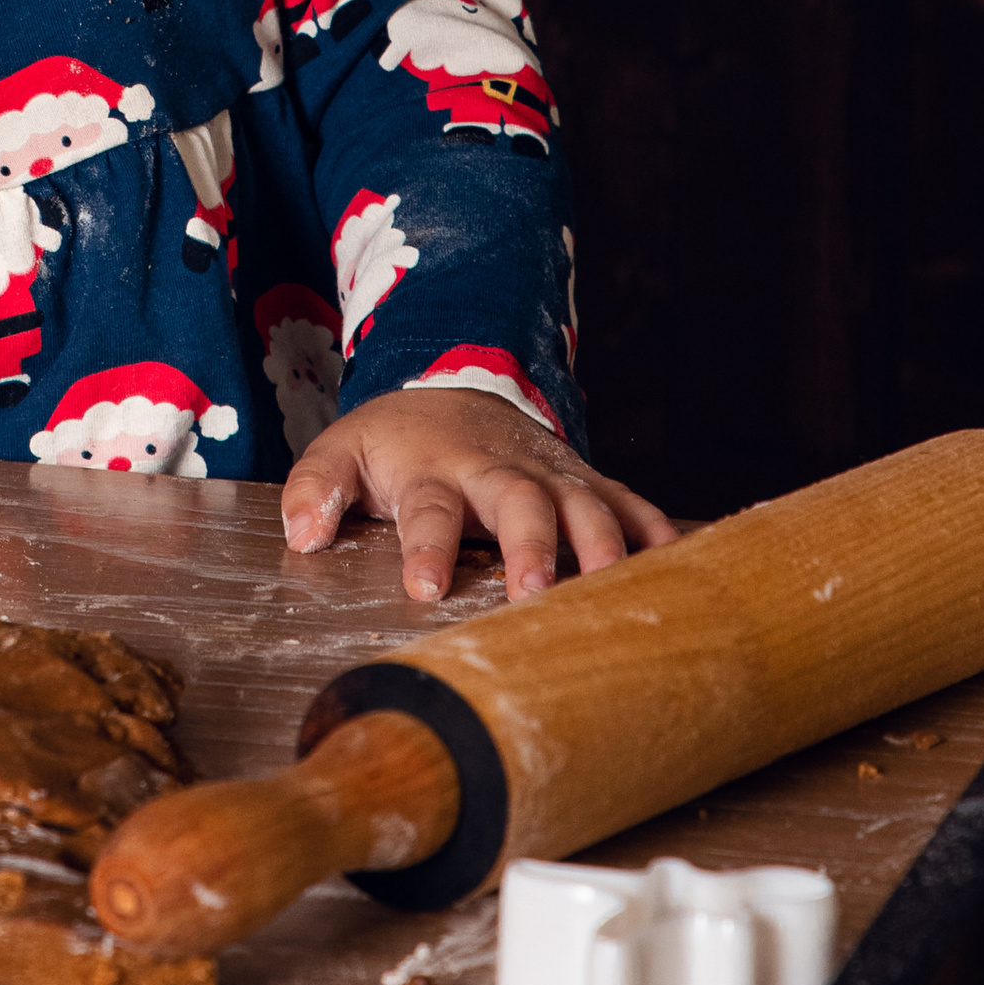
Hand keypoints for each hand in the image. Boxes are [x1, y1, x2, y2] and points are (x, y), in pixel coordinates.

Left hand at [281, 387, 675, 605]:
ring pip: (586, 506)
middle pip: (520, 504)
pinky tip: (683, 571)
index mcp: (435, 467)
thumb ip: (314, 487)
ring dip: (603, 549)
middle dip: (530, 547)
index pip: (430, 508)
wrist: (456, 389)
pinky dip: (659, 534)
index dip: (428, 547)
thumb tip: (300, 534)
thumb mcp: (343, 450)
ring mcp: (551, 475)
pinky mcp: (588, 483)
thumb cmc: (397, 440)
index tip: (425, 589)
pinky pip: (633, 505)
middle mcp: (500, 470)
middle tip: (533, 594)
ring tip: (615, 595)